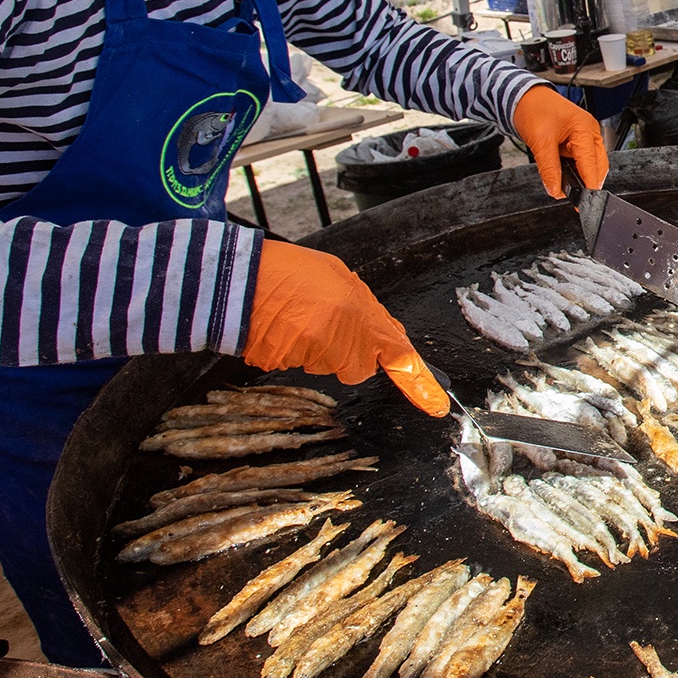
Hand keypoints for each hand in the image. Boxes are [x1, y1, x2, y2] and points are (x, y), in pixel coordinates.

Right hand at [244, 240, 447, 414]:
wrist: (239, 278)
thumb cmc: (289, 271)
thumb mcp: (340, 277)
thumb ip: (366, 309)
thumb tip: (384, 335)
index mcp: (362, 315)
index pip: (400, 356)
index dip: (421, 385)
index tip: (438, 406)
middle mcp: (342, 342)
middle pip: (358, 366)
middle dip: (348, 351)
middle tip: (324, 319)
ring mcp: (313, 358)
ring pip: (327, 365)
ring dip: (317, 347)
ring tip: (296, 315)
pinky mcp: (287, 368)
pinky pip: (299, 365)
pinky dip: (292, 350)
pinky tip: (280, 327)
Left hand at [512, 85, 608, 199]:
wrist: (523, 97)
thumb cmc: (534, 108)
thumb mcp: (540, 141)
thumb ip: (549, 169)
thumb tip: (555, 189)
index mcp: (585, 129)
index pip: (591, 164)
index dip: (588, 186)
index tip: (583, 203)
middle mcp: (589, 132)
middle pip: (597, 167)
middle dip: (587, 182)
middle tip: (574, 197)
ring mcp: (584, 136)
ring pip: (589, 165)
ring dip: (579, 176)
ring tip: (564, 184)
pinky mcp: (576, 140)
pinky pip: (580, 160)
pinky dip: (573, 170)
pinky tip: (563, 175)